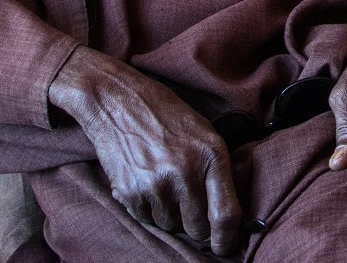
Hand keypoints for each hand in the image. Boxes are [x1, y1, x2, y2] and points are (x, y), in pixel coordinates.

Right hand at [48, 47, 241, 255]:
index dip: (228, 238)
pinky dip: (148, 208)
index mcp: (211, 155)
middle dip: (195, 224)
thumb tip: (228, 211)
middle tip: (188, 206)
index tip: (226, 246)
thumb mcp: (203, 132)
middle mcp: (185, 172)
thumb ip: (217, 170)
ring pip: (171, 226)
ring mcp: (156, 184)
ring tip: (163, 183)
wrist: (118, 100)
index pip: (226, 213)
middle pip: (197, 227)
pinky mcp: (131, 191)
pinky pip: (147, 219)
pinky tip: (146, 182)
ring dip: (170, 215)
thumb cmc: (165, 114)